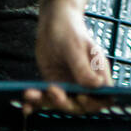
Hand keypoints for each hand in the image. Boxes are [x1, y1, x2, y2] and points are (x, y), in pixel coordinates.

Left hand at [22, 0, 112, 115]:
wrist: (54, 23)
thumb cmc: (70, 30)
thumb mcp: (76, 48)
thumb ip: (83, 68)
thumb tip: (96, 86)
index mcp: (98, 76)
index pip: (103, 98)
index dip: (94, 103)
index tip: (81, 96)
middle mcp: (85, 85)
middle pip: (80, 105)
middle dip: (65, 102)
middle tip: (52, 90)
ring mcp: (69, 87)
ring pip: (60, 104)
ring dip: (46, 102)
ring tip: (30, 94)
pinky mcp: (54, 86)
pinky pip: (46, 99)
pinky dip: (37, 105)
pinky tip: (27, 107)